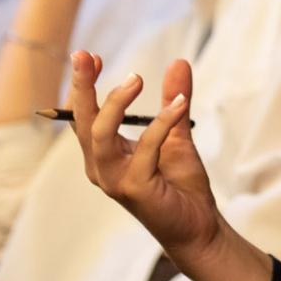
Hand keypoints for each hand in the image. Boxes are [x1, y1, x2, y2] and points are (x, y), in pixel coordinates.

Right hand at [65, 52, 223, 263]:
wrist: (198, 225)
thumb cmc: (180, 185)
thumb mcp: (176, 133)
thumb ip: (173, 99)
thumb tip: (178, 62)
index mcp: (104, 154)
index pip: (83, 116)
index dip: (83, 86)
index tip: (89, 56)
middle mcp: (101, 167)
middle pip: (82, 122)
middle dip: (82, 86)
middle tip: (85, 55)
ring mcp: (115, 180)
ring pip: (101, 135)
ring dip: (116, 103)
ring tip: (137, 77)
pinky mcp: (135, 189)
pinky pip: (144, 149)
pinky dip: (161, 123)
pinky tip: (179, 104)